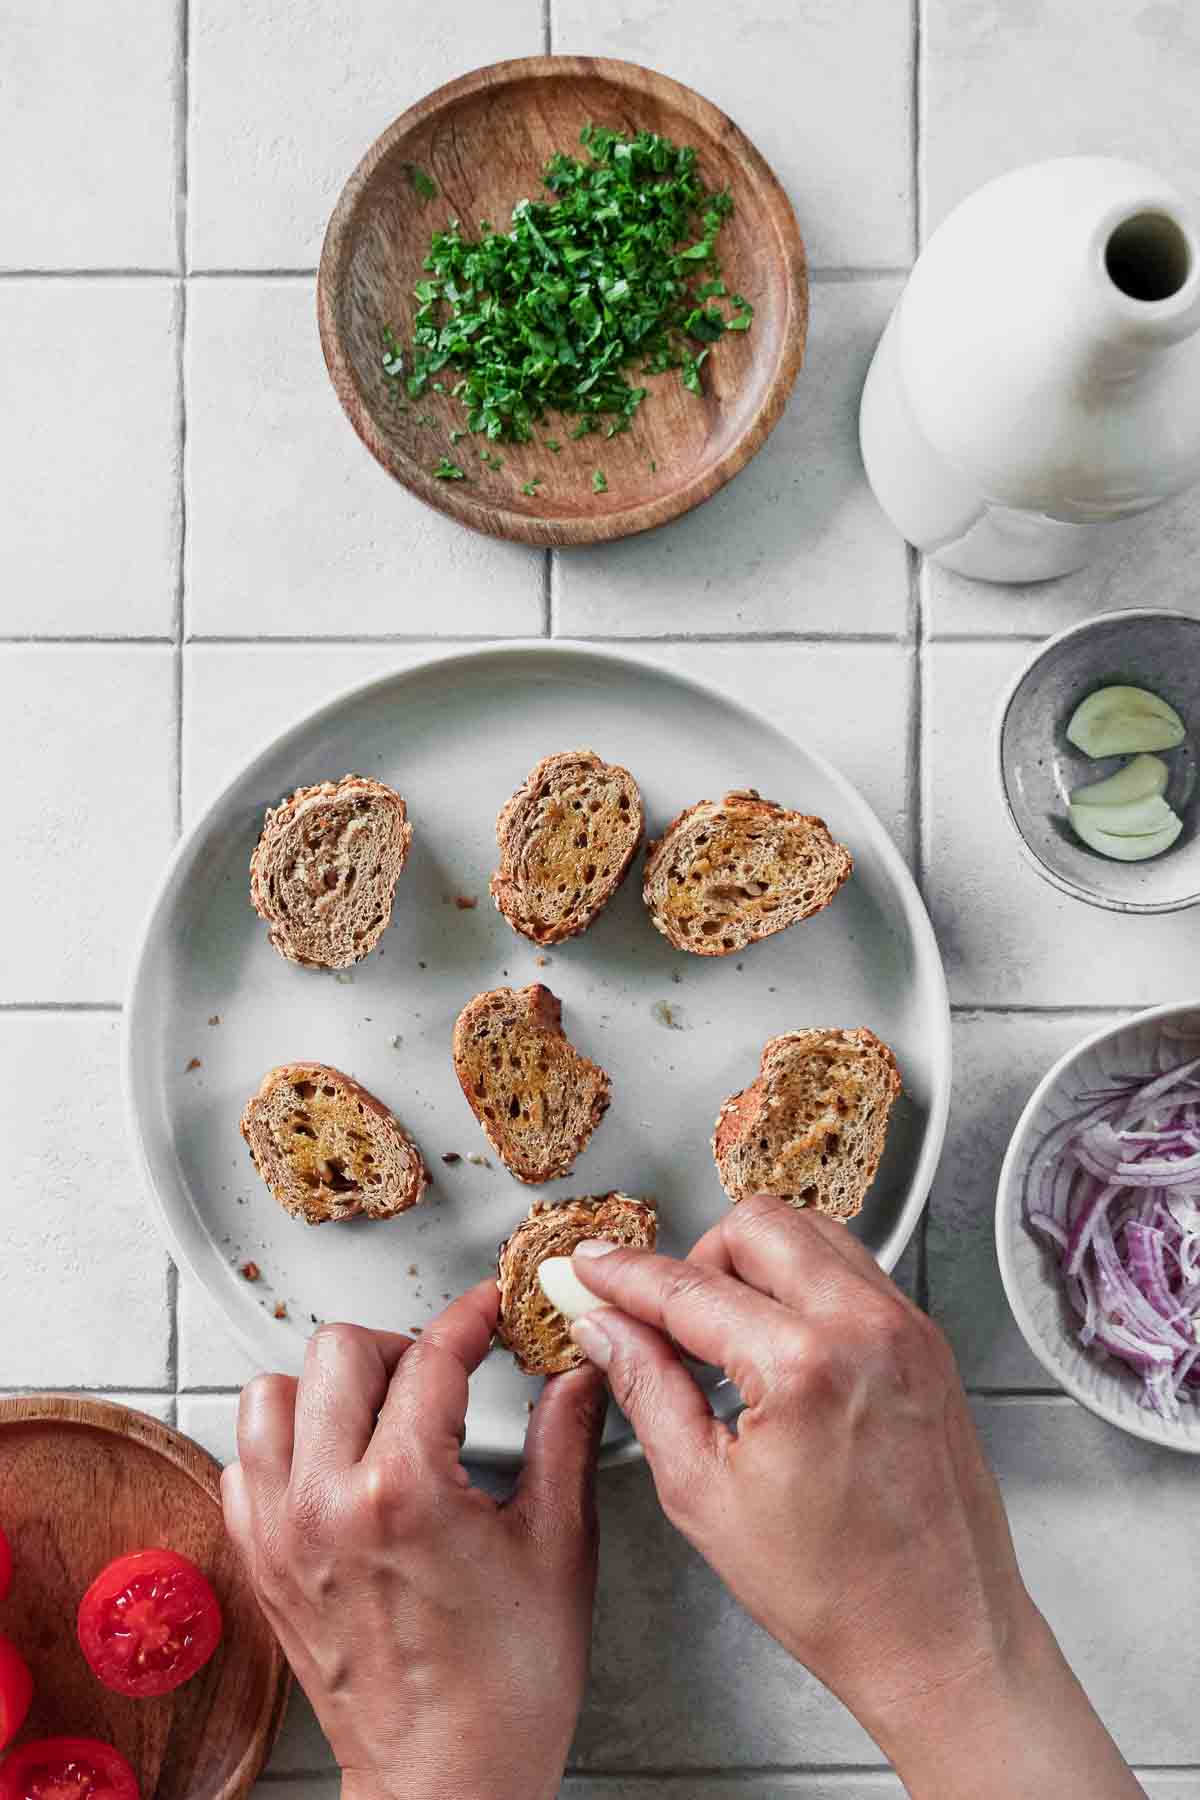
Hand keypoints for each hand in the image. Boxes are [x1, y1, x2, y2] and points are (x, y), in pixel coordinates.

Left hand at [222, 1283, 606, 1799]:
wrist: (449, 1781)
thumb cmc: (508, 1687)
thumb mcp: (560, 1546)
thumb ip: (566, 1439)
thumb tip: (581, 1371)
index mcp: (405, 1491)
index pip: (432, 1356)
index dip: (472, 1318)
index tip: (490, 1310)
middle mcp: (327, 1503)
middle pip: (336, 1351)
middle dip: (399, 1345)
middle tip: (441, 1372)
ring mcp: (281, 1535)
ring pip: (269, 1397)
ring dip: (326, 1389)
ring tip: (380, 1413)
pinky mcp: (261, 1566)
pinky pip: (243, 1465)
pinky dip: (283, 1448)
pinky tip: (335, 1466)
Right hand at [566, 1194, 1143, 1799]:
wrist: (941, 1638)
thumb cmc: (835, 1592)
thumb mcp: (703, 1495)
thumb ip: (646, 1388)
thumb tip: (605, 1327)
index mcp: (805, 1365)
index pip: (689, 1287)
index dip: (624, 1274)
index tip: (590, 1269)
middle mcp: (866, 1327)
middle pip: (754, 1226)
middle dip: (694, 1257)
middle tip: (661, 1311)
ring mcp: (907, 1329)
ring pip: (809, 1232)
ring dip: (752, 1261)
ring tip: (722, 1329)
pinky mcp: (927, 1343)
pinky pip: (851, 1271)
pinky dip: (802, 1282)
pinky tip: (775, 1342)